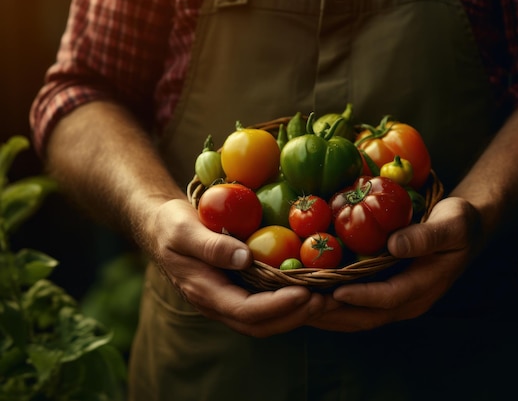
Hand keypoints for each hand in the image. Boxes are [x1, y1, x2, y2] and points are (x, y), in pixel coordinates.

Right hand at [141, 198, 327, 337]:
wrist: (160, 228)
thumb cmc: (170, 225)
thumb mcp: (183, 229)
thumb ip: (211, 245)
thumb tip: (244, 257)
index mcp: (204, 291)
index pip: (245, 310)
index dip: (277, 306)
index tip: (305, 292)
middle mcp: (217, 303)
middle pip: (259, 324)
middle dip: (294, 316)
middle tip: (325, 300)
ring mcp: (226, 300)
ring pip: (264, 321)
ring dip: (295, 314)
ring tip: (325, 299)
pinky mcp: (236, 292)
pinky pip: (265, 308)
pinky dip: (289, 305)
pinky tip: (309, 290)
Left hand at [307, 197, 481, 331]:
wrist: (466, 229)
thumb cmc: (460, 223)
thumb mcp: (452, 224)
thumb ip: (426, 236)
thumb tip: (394, 244)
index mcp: (424, 286)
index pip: (388, 298)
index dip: (360, 297)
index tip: (333, 291)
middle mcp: (408, 301)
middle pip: (365, 316)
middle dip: (332, 314)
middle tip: (300, 304)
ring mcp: (395, 300)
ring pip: (356, 316)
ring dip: (327, 314)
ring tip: (294, 304)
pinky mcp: (385, 293)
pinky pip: (355, 305)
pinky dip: (331, 304)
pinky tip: (308, 293)